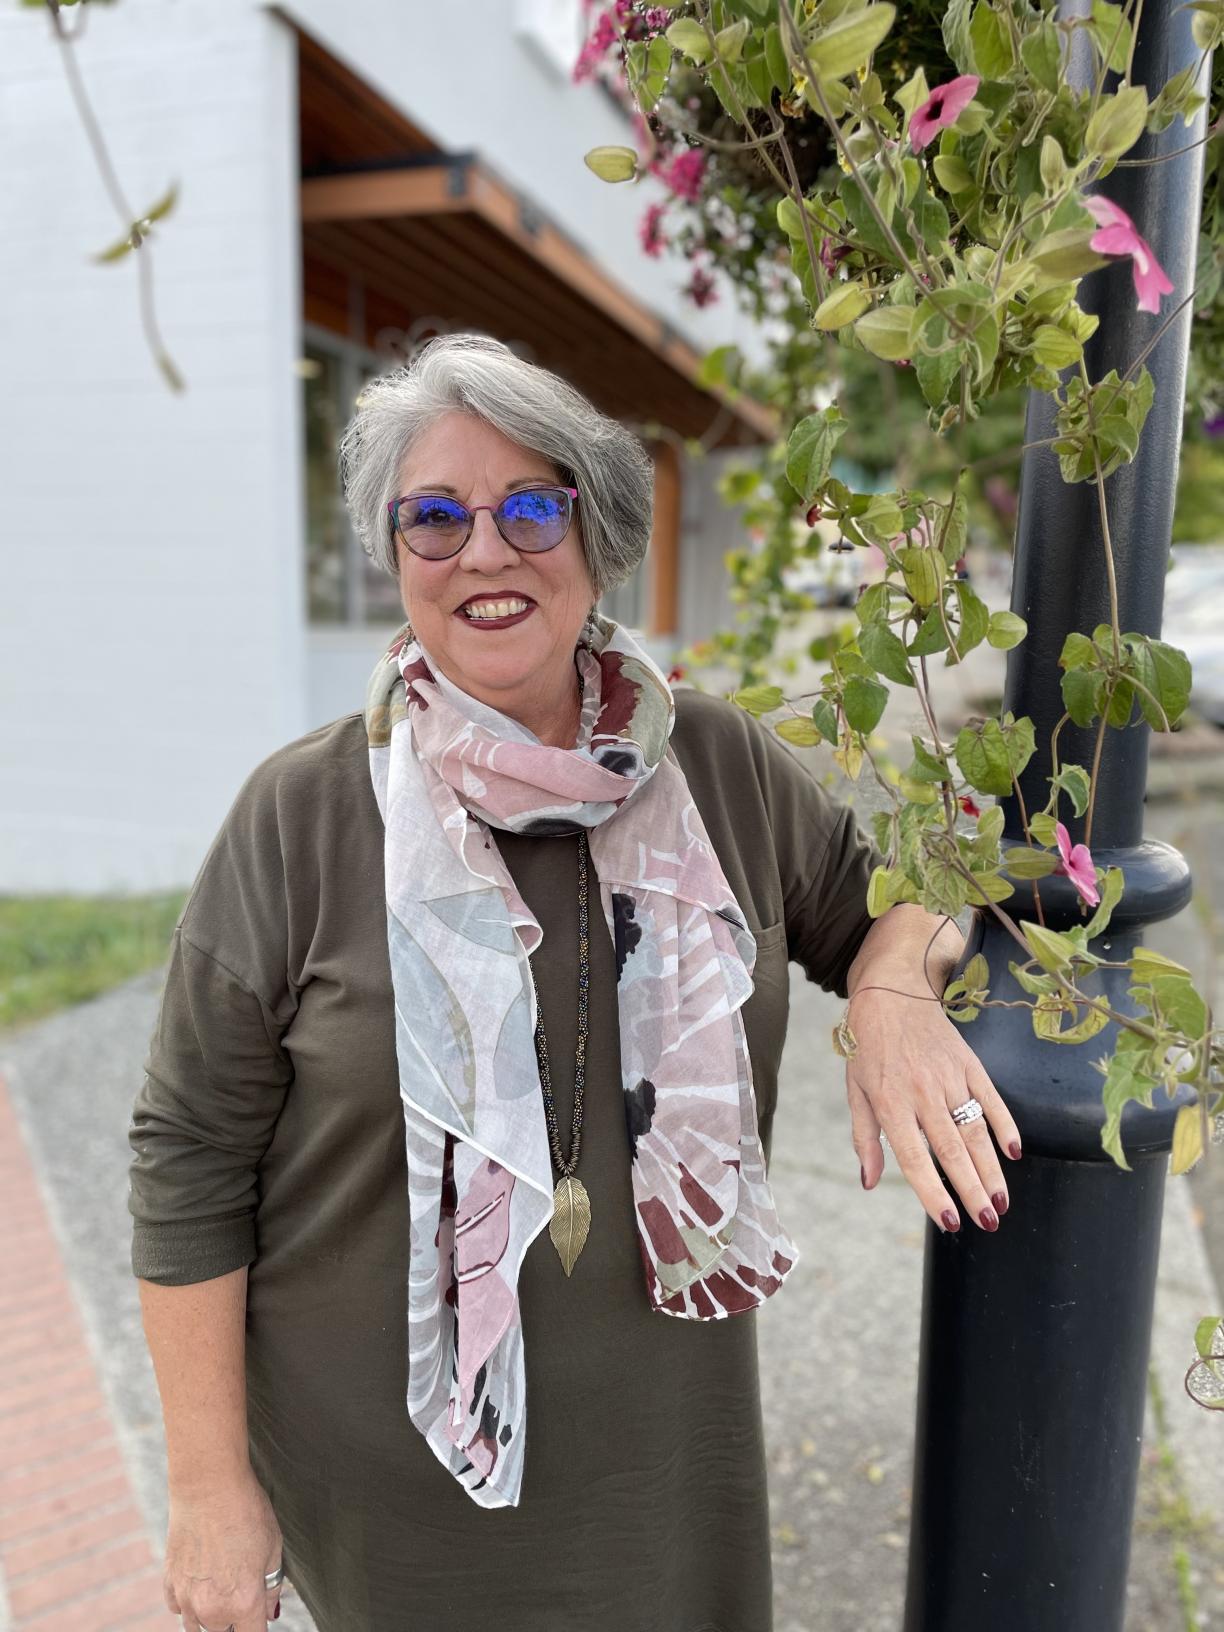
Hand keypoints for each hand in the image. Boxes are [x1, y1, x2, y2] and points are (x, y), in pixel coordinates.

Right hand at [164, 1467, 283, 1630]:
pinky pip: (179, 1609)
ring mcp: (186, 1598)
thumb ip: (271, 1586)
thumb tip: (270, 1610)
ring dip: (211, 1616)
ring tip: (222, 1588)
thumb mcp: (273, 1547)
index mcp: (244, 1603)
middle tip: (244, 1593)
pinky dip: (189, 1603)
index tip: (259, 1618)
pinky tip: (201, 1581)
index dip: (259, 1627)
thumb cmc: (247, 1512)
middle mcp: (212, 1609)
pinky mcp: (169, 1584)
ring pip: (198, 1627)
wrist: (208, 1487)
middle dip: (236, 1621)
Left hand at [845, 980, 1021, 1232]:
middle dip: (972, 1191)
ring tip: (1001, 1203)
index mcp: (890, 1102)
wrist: (892, 992)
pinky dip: (1005, 1126)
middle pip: (952, 1151)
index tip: (949, 1222)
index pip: (913, 1157)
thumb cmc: (868, 1047)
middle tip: (988, 1222)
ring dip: (991, 1170)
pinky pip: (991, 1099)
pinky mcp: (970, 1063)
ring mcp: (949, 1077)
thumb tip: (869, 1182)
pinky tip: (1013, 1153)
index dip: (932, 1192)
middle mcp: (922, 1092)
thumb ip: (865, 1138)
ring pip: (975, 1131)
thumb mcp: (855, 1091)